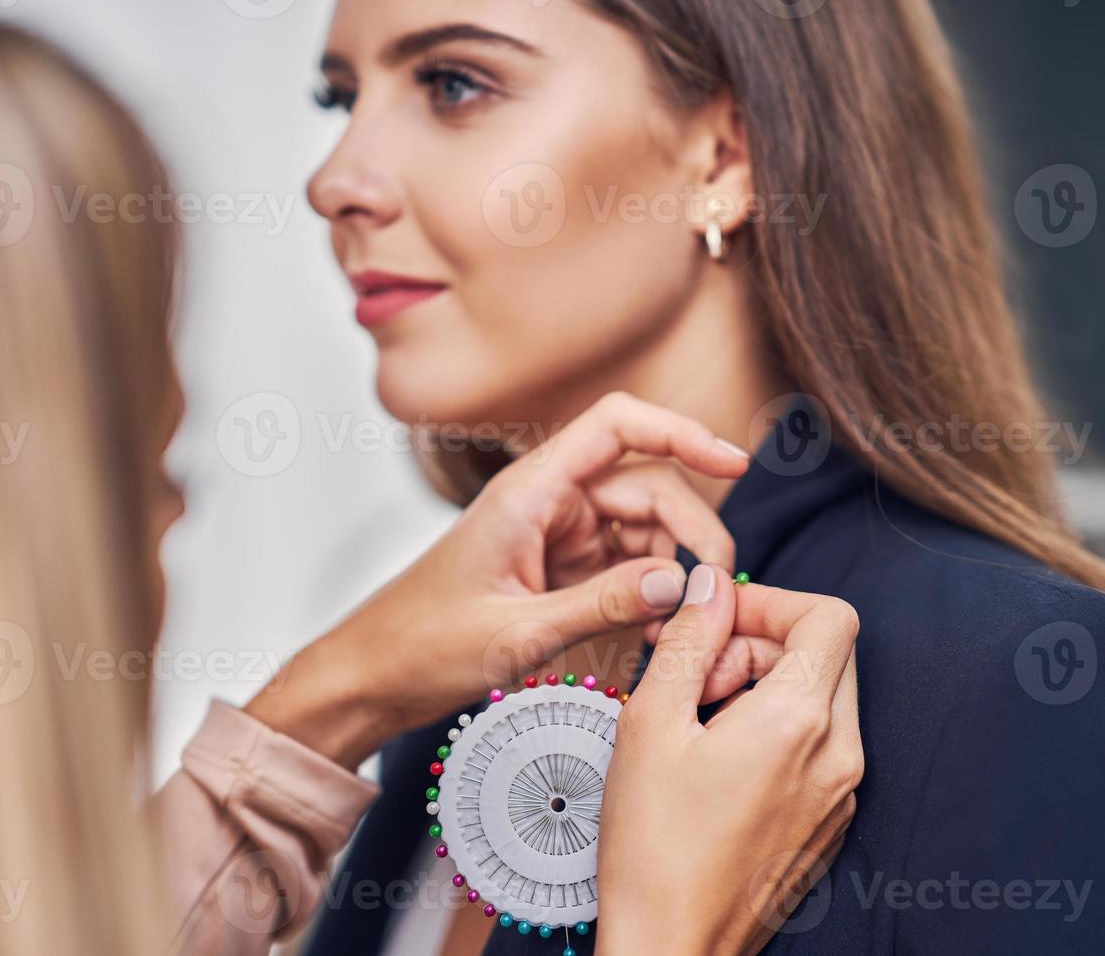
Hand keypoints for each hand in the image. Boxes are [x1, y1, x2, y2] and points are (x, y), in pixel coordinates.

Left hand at [245, 393, 750, 767]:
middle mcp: (547, 502)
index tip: (732, 461)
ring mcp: (556, 535)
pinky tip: (651, 629)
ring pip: (643, 528)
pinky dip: (647, 590)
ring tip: (676, 625)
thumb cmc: (420, 646)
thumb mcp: (518, 633)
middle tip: (715, 590)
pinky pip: (624, 563)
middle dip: (691, 531)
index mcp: (528, 492)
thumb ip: (602, 605)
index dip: (680, 432)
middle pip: (647, 484)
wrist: (372, 678)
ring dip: (671, 568)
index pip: (617, 426)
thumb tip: (681, 584)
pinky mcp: (560, 569)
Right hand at [596, 565, 862, 955]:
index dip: (772, 602)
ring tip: (702, 723)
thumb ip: (690, 640)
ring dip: (768, 686)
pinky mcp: (830, 820)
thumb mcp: (651, 722)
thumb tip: (711, 584)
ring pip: (825, 697)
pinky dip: (778, 730)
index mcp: (801, 720)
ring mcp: (842, 792)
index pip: (831, 616)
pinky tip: (719, 762)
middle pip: (829, 652)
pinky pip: (821, 745)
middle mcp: (841, 753)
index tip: (717, 623)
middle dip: (763, 643)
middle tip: (701, 677)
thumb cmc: (653, 844)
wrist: (673, 947)